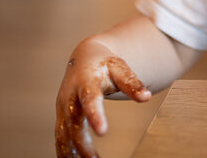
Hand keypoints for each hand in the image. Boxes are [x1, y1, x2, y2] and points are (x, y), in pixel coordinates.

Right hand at [55, 39, 150, 156]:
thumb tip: (146, 96)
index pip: (90, 99)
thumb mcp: (120, 69)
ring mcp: (63, 108)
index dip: (95, 115)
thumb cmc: (105, 65)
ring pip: (63, 133)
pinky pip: (60, 137)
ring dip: (73, 152)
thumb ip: (132, 83)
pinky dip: (65, 152)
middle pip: (74, 122)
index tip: (102, 131)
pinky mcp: (61, 117)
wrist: (84, 58)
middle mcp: (70, 96)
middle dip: (82, 143)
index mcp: (86, 81)